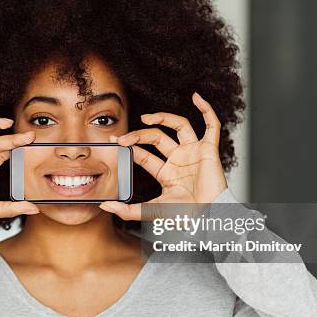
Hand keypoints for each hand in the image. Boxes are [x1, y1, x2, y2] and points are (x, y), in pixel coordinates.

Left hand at [99, 92, 226, 220]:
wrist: (209, 218)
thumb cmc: (186, 217)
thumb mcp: (152, 212)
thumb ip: (128, 211)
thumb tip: (104, 206)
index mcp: (166, 173)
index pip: (144, 154)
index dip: (130, 146)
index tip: (114, 141)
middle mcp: (179, 159)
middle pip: (157, 137)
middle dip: (139, 135)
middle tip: (123, 138)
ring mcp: (194, 153)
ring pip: (179, 126)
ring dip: (163, 117)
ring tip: (146, 117)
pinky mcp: (209, 150)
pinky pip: (212, 126)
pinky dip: (207, 110)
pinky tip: (197, 98)